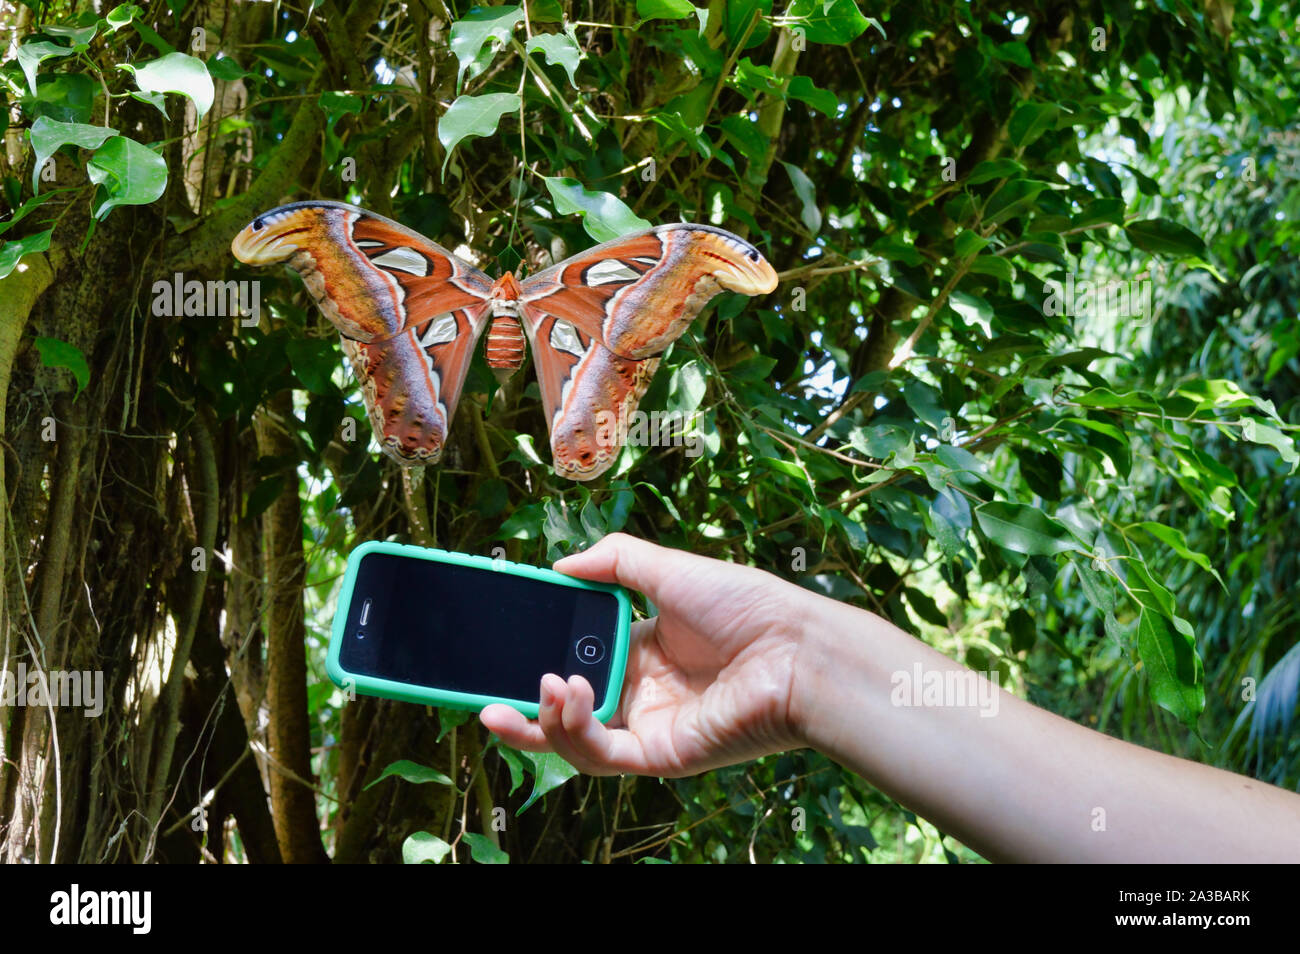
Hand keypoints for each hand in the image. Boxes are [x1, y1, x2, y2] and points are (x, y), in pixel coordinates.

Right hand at [479, 533, 814, 775]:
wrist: (797, 649)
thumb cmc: (748, 606)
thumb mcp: (670, 570)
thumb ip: (614, 562)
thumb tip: (561, 564)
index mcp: (642, 649)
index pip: (574, 657)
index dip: (536, 653)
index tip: (501, 639)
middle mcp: (641, 692)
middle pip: (566, 706)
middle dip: (521, 701)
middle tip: (482, 687)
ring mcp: (649, 726)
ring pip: (574, 738)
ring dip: (544, 716)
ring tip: (542, 684)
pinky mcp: (660, 754)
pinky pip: (601, 755)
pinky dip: (572, 730)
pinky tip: (564, 694)